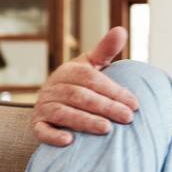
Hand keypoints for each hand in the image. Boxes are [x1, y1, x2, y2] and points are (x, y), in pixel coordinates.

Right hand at [31, 27, 140, 145]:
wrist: (52, 104)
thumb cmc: (79, 85)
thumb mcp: (91, 66)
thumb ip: (105, 50)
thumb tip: (121, 29)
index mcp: (68, 72)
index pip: (91, 80)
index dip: (113, 91)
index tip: (134, 104)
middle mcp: (53, 88)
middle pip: (79, 96)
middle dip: (105, 107)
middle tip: (127, 118)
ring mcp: (43, 106)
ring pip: (63, 113)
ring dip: (84, 121)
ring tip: (106, 129)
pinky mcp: (37, 125)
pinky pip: (41, 131)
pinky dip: (53, 136)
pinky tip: (69, 142)